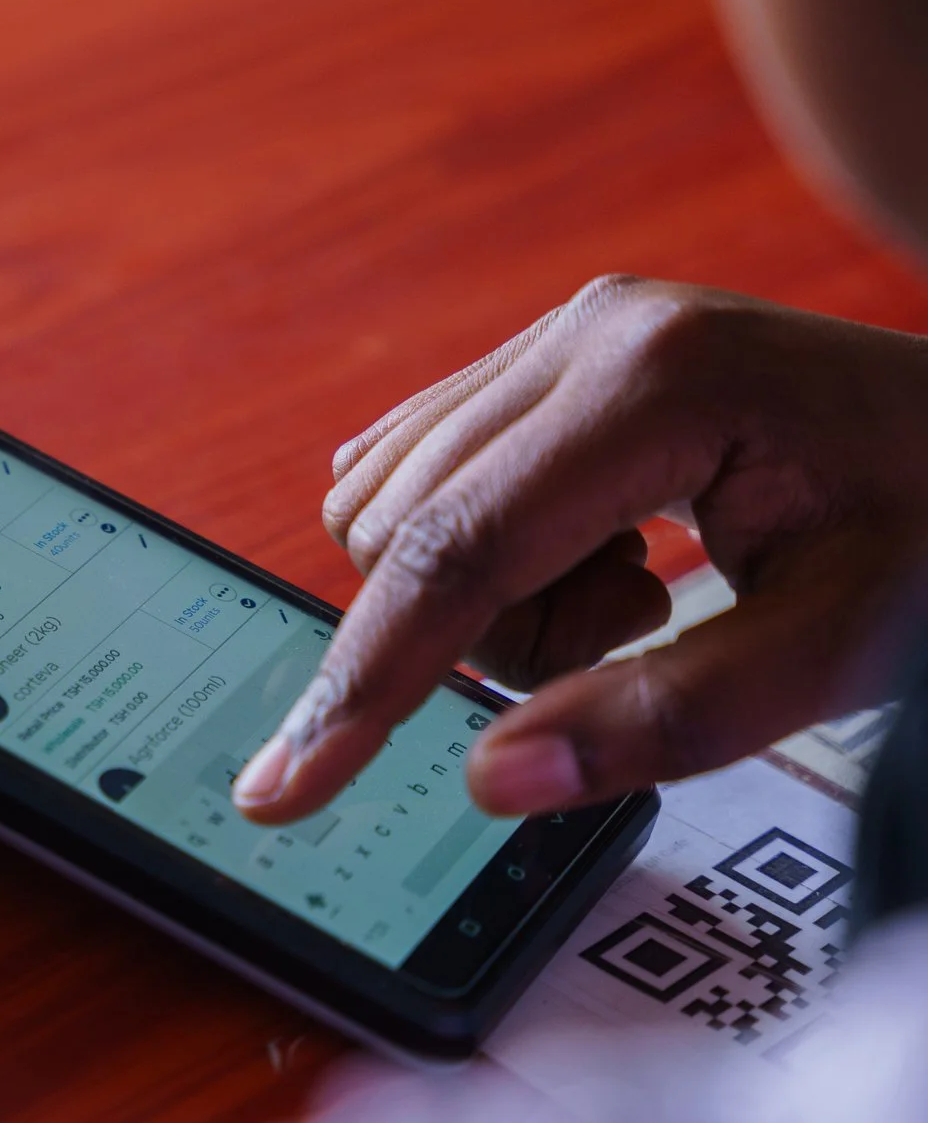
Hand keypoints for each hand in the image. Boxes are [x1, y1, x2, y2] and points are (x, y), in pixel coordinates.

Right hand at [232, 274, 927, 821]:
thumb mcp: (839, 650)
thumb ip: (666, 722)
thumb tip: (492, 780)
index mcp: (654, 383)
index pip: (453, 552)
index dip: (361, 684)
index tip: (283, 789)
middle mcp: (582, 333)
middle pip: (405, 532)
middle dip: (485, 632)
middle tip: (633, 632)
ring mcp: (559, 333)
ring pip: (395, 503)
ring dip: (484, 592)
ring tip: (632, 588)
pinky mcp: (547, 356)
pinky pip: (422, 470)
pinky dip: (481, 547)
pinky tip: (598, 548)